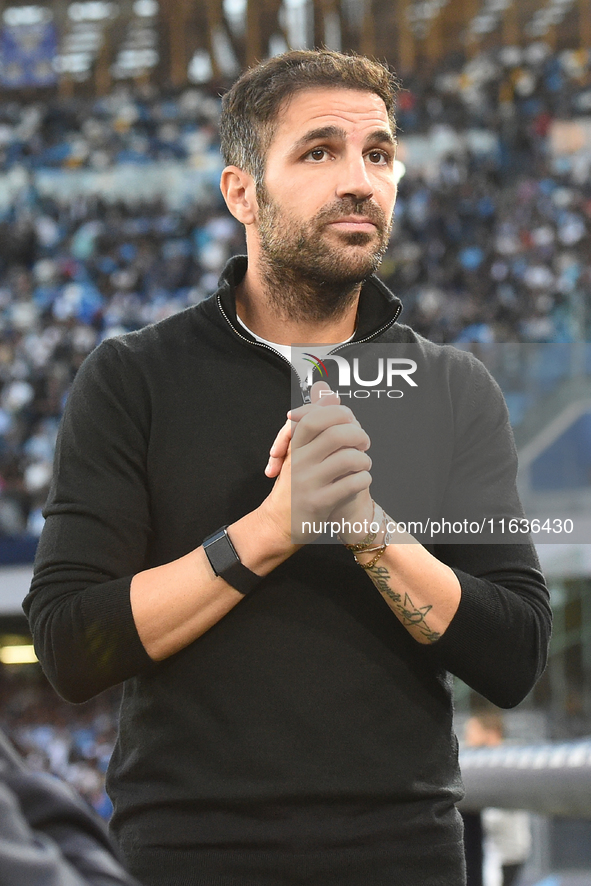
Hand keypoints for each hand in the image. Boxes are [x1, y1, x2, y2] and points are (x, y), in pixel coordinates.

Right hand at [261, 382, 372, 543]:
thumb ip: (315, 421)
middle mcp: (299, 462)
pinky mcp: (319, 503)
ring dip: (364, 460)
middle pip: (335, 435)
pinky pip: (351, 484)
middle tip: (364, 442)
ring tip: (363, 465)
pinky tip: (361, 481)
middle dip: (358, 436)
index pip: (315, 418)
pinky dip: (363, 480)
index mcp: (294, 446)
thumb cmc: (296, 483)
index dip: (338, 414)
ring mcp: (308, 483)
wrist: (280, 522)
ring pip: (348, 459)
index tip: (350, 420)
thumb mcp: (300, 451)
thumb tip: (329, 393)